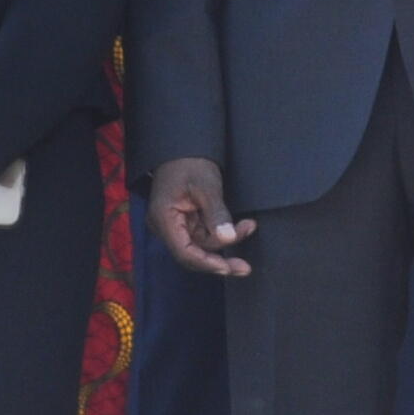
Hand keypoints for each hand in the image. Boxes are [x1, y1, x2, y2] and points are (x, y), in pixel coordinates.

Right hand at [149, 156, 254, 276]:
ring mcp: (175, 225)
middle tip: (245, 267)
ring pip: (202, 245)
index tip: (228, 268)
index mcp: (164, 219)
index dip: (207, 264)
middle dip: (220, 258)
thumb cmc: (191, 162)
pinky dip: (222, 233)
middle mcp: (166, 227)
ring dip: (226, 239)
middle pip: (193, 253)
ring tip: (249, 226)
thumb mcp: (206, 186)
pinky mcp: (185, 221)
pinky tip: (241, 227)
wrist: (184, 146)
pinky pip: (204, 235)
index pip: (184, 253)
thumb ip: (216, 214)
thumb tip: (228, 239)